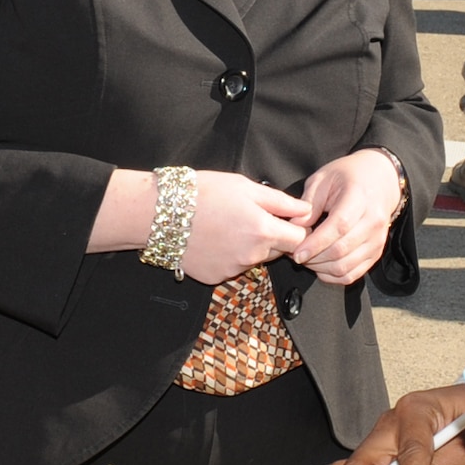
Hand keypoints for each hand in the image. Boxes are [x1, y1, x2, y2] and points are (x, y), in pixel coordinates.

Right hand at [88, 168, 311, 279]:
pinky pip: (233, 267)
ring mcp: (233, 269)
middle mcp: (252, 256)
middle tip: (250, 217)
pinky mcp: (215, 277)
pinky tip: (213, 239)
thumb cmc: (202, 193)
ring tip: (227, 226)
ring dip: (250, 246)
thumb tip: (306, 211)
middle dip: (273, 237)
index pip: (300, 240)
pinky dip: (229, 256)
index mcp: (263, 231)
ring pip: (255, 259)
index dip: (296, 228)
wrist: (158, 213)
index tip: (285, 219)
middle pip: (279, 251)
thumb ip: (282, 202)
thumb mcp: (246, 187)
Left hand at [294, 150, 404, 285]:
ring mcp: (377, 240)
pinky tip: (321, 266)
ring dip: (321, 268)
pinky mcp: (376, 253)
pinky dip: (333, 276)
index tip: (296, 252)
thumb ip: (309, 203)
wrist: (380, 181)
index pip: (339, 226)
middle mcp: (373, 221)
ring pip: (345, 266)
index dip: (316, 243)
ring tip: (307, 259)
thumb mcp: (323, 179)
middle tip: (295, 254)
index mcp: (359, 198)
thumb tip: (294, 227)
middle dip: (313, 258)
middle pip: (341, 250)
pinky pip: (352, 275)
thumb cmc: (349, 177)